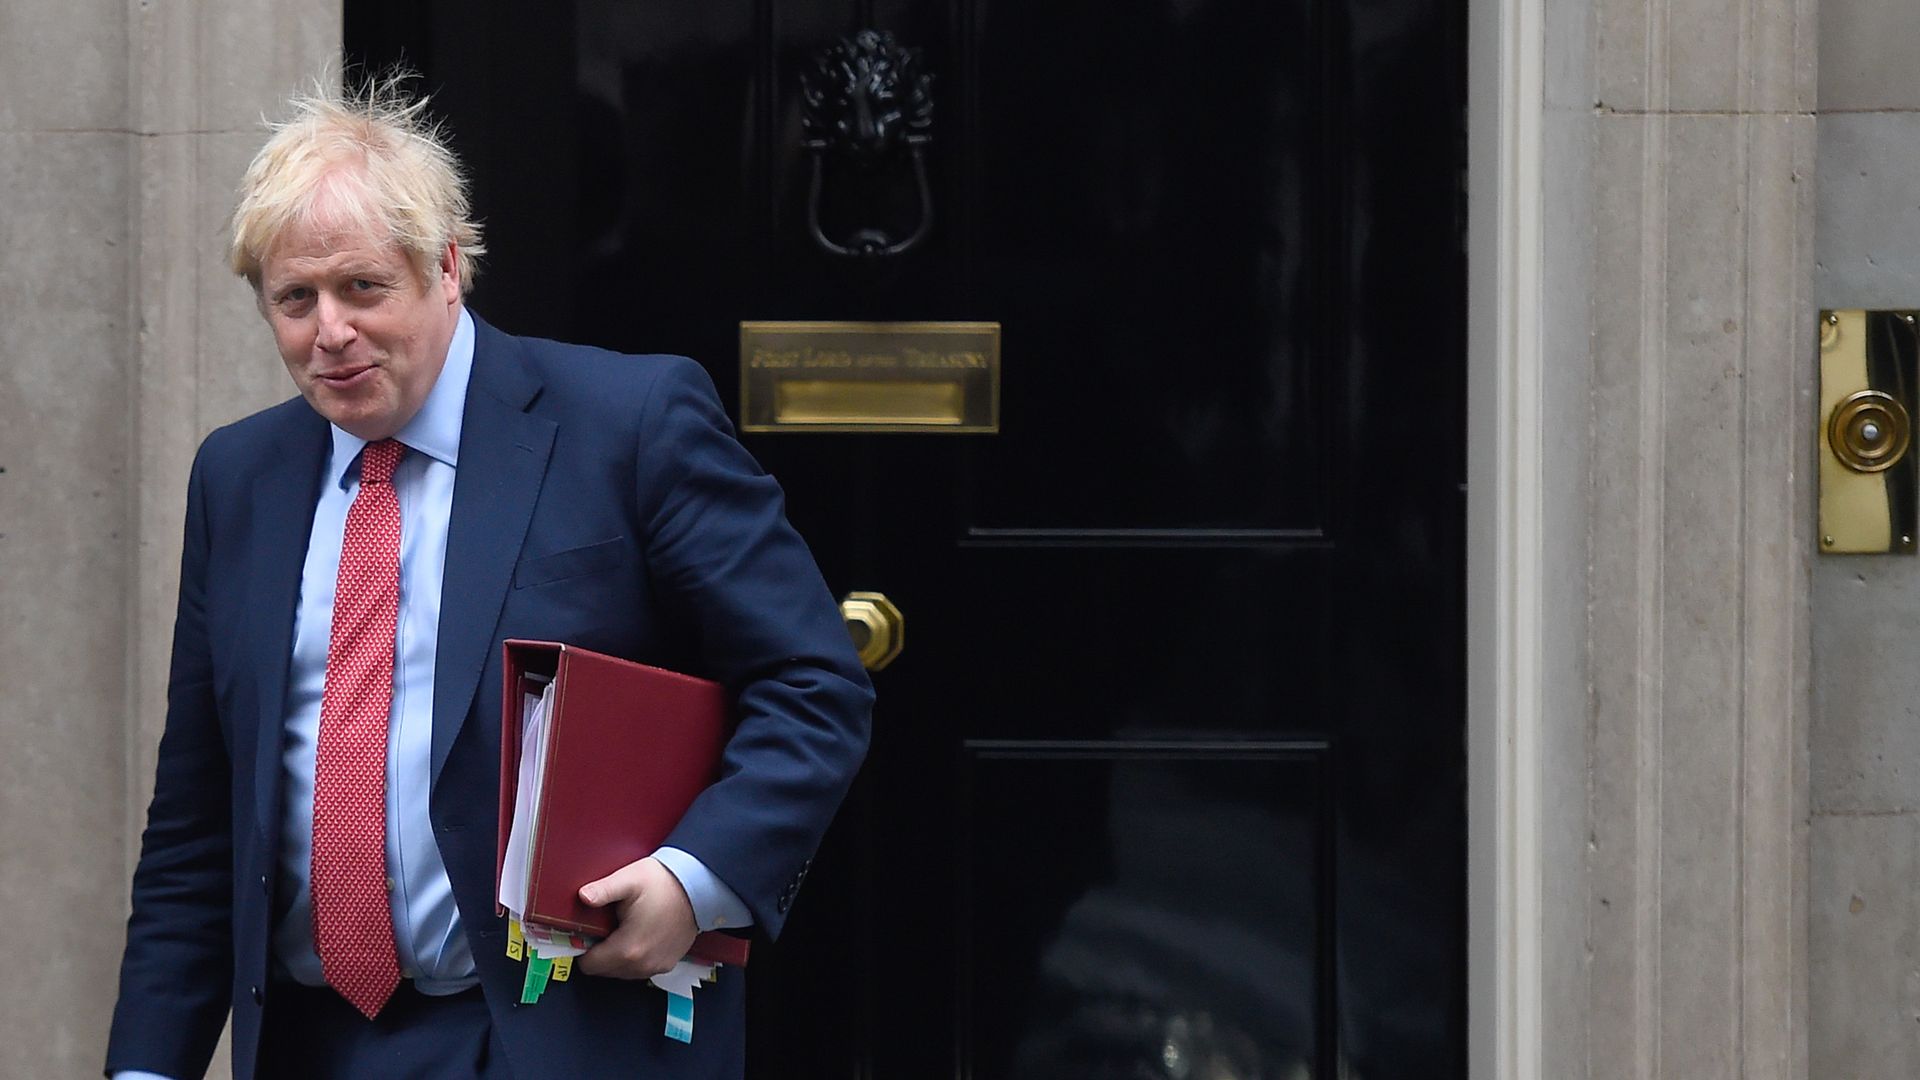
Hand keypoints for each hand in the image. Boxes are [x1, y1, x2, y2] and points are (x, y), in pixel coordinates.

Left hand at [575, 856, 700, 978]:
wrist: (699, 886)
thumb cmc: (664, 882)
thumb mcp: (629, 880)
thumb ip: (603, 890)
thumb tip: (583, 896)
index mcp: (628, 949)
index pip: (590, 965)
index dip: (584, 948)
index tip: (588, 932)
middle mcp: (642, 964)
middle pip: (604, 971)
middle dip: (601, 952)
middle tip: (605, 927)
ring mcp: (657, 966)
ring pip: (622, 971)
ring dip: (617, 957)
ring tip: (622, 930)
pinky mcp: (668, 964)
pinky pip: (640, 969)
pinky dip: (634, 958)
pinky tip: (638, 936)